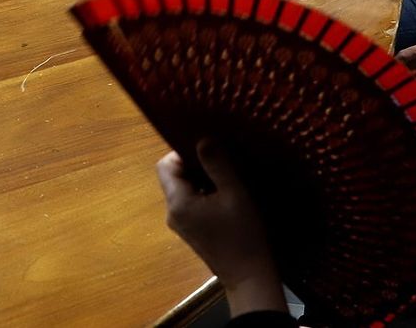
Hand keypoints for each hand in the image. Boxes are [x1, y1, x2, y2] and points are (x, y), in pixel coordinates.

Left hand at [157, 141, 288, 315]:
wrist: (249, 276)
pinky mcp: (192, 231)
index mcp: (177, 202)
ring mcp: (181, 224)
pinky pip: (192, 203)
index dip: (183, 152)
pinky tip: (227, 195)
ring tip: (227, 177)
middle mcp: (172, 213)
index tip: (208, 149)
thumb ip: (217, 164)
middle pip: (174, 177)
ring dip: (202, 180)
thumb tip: (203, 139)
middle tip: (221, 162)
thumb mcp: (234, 193)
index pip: (166, 165)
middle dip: (195, 165)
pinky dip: (205, 194)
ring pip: (184, 190)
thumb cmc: (243, 234)